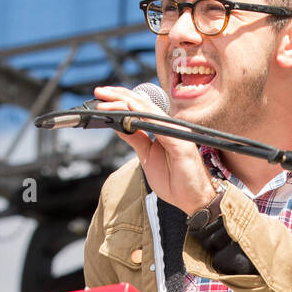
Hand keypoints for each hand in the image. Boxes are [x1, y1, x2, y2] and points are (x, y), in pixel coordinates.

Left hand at [94, 85, 213, 214]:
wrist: (193, 200)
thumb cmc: (175, 180)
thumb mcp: (147, 157)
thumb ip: (136, 139)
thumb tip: (119, 125)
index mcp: (161, 129)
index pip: (139, 107)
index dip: (120, 99)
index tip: (101, 96)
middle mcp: (169, 127)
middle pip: (141, 104)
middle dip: (118, 96)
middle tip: (98, 92)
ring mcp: (175, 133)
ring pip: (147, 111)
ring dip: (126, 103)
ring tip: (108, 99)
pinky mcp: (180, 143)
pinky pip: (160, 125)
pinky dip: (144, 115)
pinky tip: (130, 108)